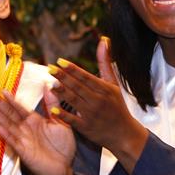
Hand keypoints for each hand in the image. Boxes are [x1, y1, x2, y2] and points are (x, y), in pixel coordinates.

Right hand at [0, 88, 75, 174]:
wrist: (63, 168)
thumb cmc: (62, 146)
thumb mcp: (61, 122)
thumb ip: (53, 105)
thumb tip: (50, 86)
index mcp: (34, 120)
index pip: (20, 108)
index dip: (11, 100)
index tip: (2, 90)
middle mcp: (26, 129)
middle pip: (9, 114)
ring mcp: (23, 140)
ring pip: (7, 125)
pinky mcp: (24, 152)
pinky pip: (13, 141)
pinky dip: (5, 134)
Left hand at [49, 38, 147, 173]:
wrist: (124, 134)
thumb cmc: (117, 106)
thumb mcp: (114, 84)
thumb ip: (105, 63)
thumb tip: (103, 40)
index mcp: (105, 89)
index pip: (86, 77)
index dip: (72, 69)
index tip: (59, 62)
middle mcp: (99, 100)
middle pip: (78, 87)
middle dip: (64, 77)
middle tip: (50, 69)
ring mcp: (92, 115)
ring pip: (75, 101)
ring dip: (62, 92)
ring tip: (51, 84)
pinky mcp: (87, 128)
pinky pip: (73, 120)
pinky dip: (63, 115)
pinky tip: (53, 109)